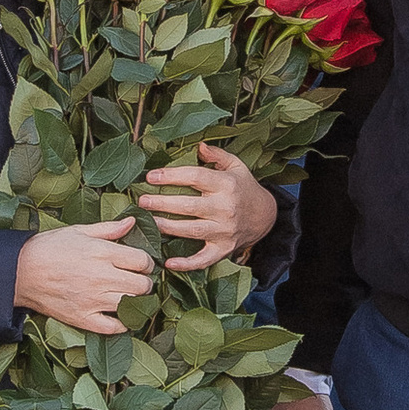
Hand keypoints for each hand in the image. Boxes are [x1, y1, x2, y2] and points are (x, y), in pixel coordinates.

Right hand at [15, 218, 155, 333]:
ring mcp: (93, 300)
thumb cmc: (48, 248)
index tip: (140, 265)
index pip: (142, 261)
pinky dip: (122, 324)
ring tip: (129, 297)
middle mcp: (102, 277)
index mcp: (102, 253)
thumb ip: (108, 228)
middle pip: (142, 286)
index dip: (146, 263)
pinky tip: (120, 315)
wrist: (19, 271)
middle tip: (137, 281)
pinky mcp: (83, 318)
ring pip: (132, 306)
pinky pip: (114, 327)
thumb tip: (132, 222)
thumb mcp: (79, 231)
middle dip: (144, 283)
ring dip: (136, 302)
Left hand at [136, 142, 278, 272]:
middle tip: (142, 201)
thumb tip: (198, 146)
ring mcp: (224, 230)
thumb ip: (216, 155)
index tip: (151, 177)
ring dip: (167, 227)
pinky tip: (168, 262)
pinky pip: (204, 259)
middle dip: (162, 203)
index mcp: (226, 185)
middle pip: (189, 206)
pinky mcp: (224, 248)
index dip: (171, 176)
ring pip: (192, 231)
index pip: (195, 177)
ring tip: (148, 221)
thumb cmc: (244, 188)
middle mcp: (225, 208)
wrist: (266, 216)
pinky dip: (186, 264)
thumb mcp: (235, 166)